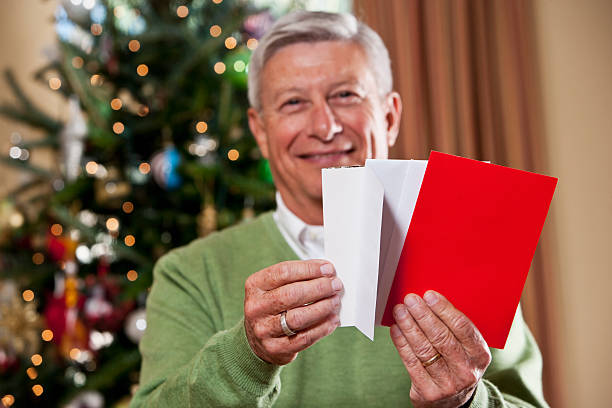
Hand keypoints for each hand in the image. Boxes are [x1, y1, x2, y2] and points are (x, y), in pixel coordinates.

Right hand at [244, 260, 342, 364]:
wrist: (257, 340)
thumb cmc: (274, 307)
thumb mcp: (275, 287)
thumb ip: (299, 277)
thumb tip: (327, 271)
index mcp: (255, 286)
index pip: (284, 272)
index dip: (309, 269)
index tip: (328, 268)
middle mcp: (256, 307)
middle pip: (291, 294)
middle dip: (319, 288)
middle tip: (336, 285)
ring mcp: (264, 330)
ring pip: (298, 317)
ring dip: (323, 307)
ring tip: (336, 301)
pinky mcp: (276, 348)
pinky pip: (304, 338)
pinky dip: (323, 327)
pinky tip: (333, 319)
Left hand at [390, 290, 490, 407]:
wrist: (453, 401)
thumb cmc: (457, 363)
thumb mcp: (466, 347)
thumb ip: (453, 327)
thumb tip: (429, 301)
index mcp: (480, 354)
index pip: (462, 327)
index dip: (443, 309)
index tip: (429, 295)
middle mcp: (466, 370)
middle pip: (441, 337)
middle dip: (423, 315)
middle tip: (410, 300)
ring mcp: (448, 383)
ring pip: (424, 349)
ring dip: (409, 326)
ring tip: (400, 311)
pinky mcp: (429, 391)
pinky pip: (411, 362)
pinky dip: (401, 343)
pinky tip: (396, 329)